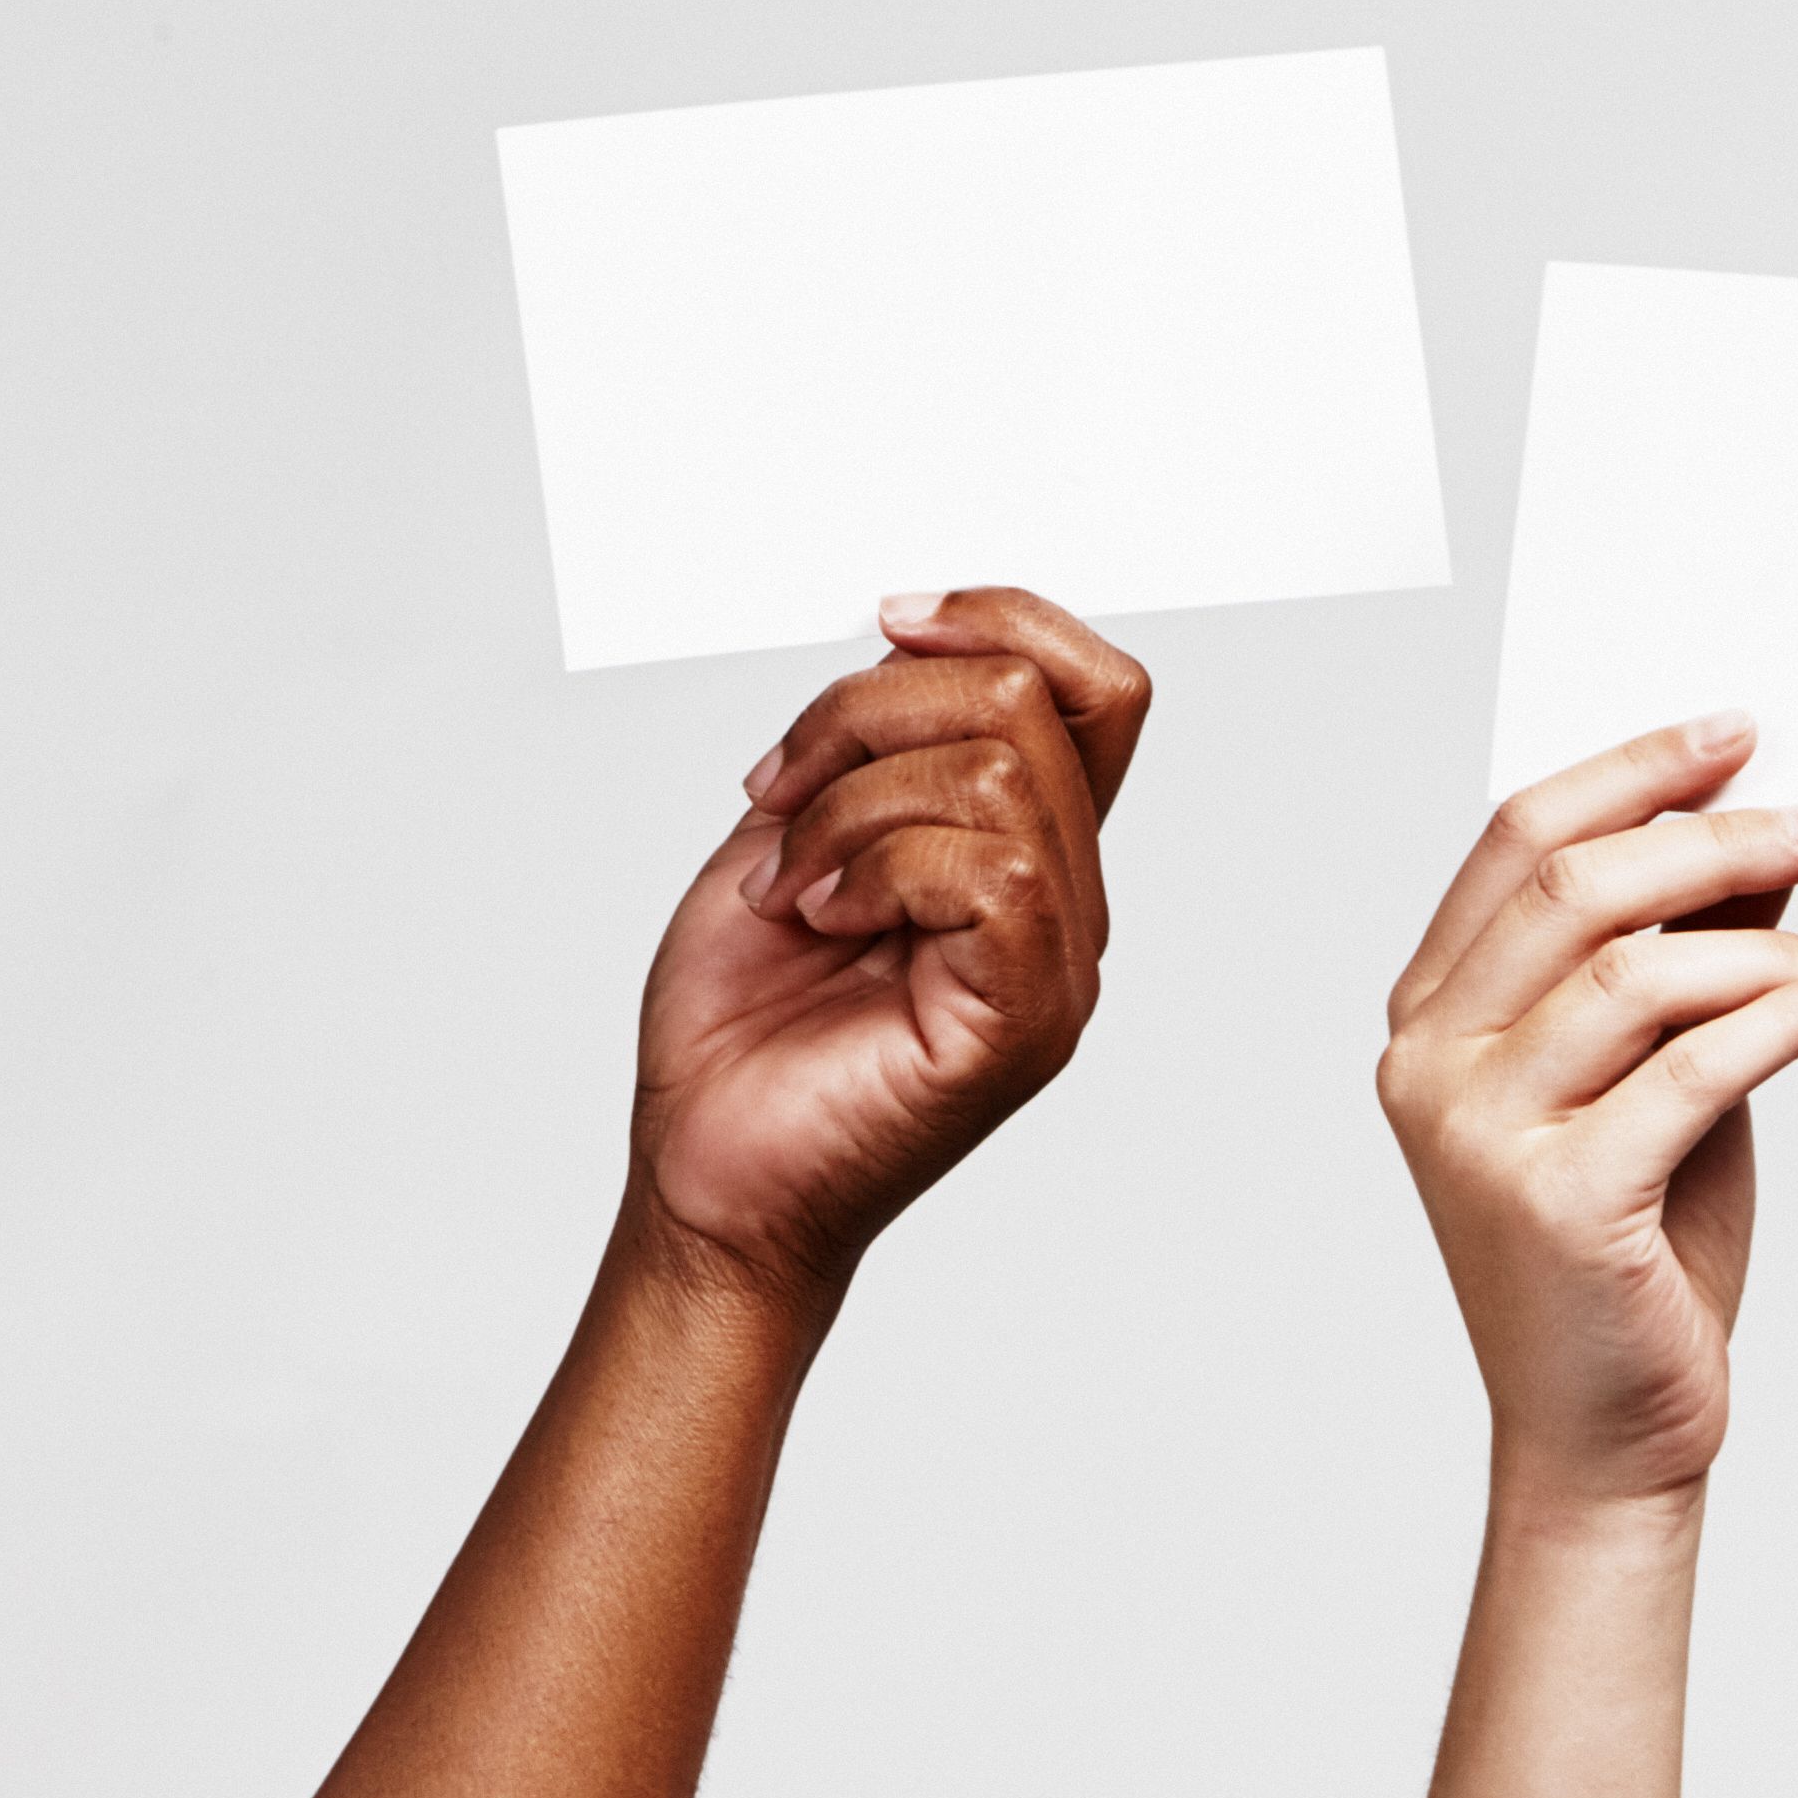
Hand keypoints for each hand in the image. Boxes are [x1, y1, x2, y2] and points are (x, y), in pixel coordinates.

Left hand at [629, 587, 1151, 1303]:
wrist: (700, 1178)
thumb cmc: (741, 1032)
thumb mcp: (792, 832)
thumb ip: (869, 742)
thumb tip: (914, 643)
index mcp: (1028, 849)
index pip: (1097, 687)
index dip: (1001, 619)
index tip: (886, 627)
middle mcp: (1066, 898)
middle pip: (1029, 697)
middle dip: (867, 712)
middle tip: (780, 795)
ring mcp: (1059, 961)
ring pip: (999, 772)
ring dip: (850, 805)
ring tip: (792, 884)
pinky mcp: (1026, 1016)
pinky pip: (988, 869)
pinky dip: (874, 869)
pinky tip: (821, 921)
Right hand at [1379, 718, 1797, 1516]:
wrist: (1608, 1437)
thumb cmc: (1632, 1249)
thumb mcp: (1660, 1072)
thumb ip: (1688, 957)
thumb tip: (1763, 835)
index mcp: (1433, 1015)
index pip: (1518, 837)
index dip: (1634, 770)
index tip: (1740, 736)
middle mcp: (1432, 1064)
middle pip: (1575, 884)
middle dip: (1717, 834)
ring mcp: (1481, 1134)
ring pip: (1635, 969)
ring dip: (1765, 940)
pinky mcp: (1557, 1201)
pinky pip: (1692, 1067)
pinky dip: (1786, 1017)